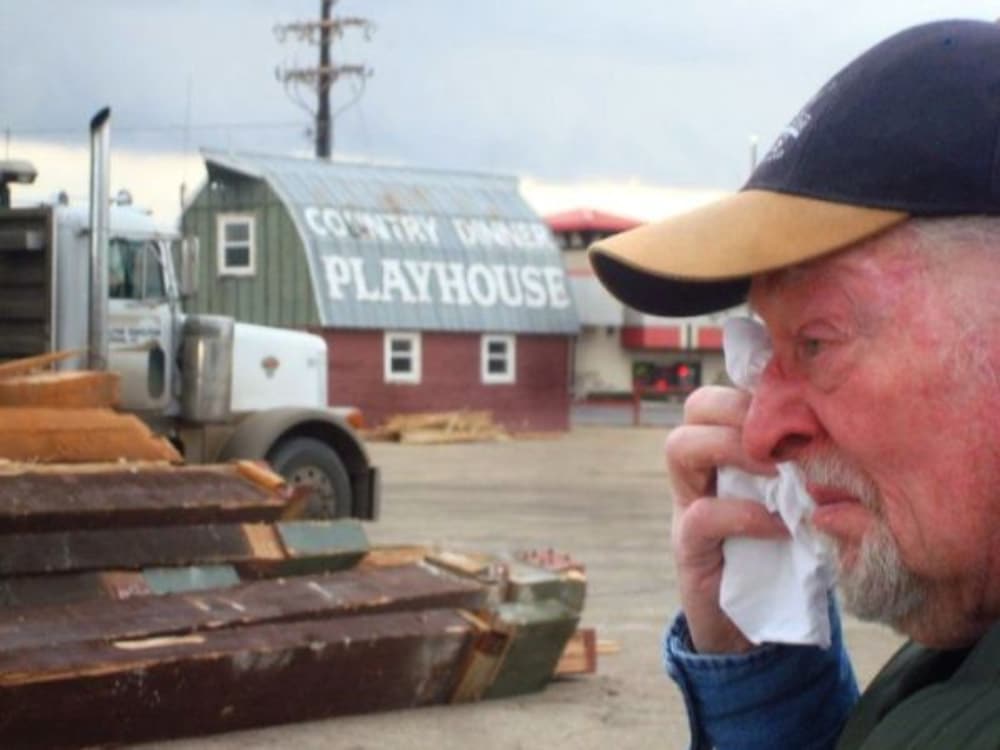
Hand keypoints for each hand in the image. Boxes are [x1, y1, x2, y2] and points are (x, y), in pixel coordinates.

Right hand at [666, 385, 787, 652]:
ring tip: (776, 472)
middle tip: (782, 436)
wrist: (755, 626)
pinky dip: (745, 515)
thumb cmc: (789, 554)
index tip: (798, 400)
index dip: (753, 386)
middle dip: (739, 410)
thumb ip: (813, 468)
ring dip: (731, 448)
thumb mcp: (805, 501)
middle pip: (695, 407)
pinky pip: (702, 515)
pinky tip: (782, 527)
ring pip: (679, 447)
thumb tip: (851, 429)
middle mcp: (701, 470)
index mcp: (728, 451)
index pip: (724, 393)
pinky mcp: (688, 548)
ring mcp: (687, 505)